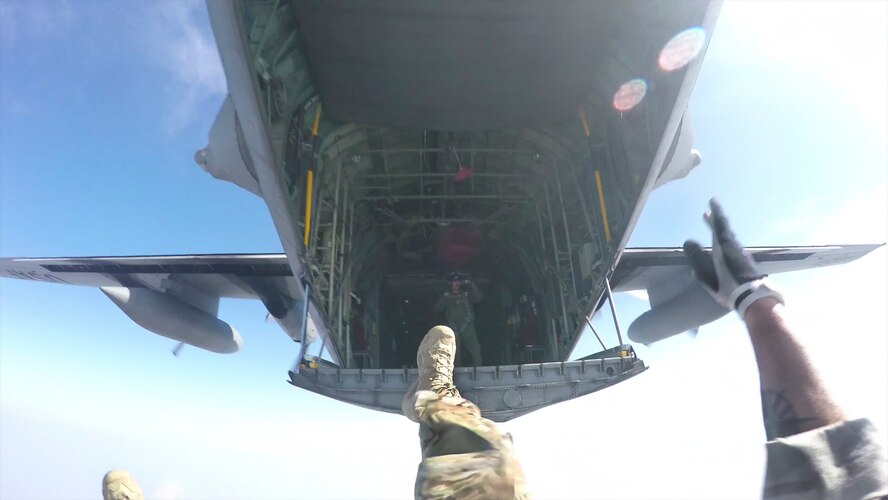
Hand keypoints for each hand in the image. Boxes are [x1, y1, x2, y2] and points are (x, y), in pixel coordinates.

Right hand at [683, 199, 783, 317]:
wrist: (754, 298)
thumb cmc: (728, 286)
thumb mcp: (706, 273)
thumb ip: (696, 257)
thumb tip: (688, 241)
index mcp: (724, 247)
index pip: (719, 224)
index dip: (716, 212)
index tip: (713, 201)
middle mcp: (734, 247)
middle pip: (725, 229)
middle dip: (716, 221)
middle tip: (708, 213)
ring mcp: (741, 255)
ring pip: (729, 238)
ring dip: (720, 232)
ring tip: (713, 230)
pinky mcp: (746, 263)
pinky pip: (733, 247)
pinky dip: (725, 242)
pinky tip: (722, 249)